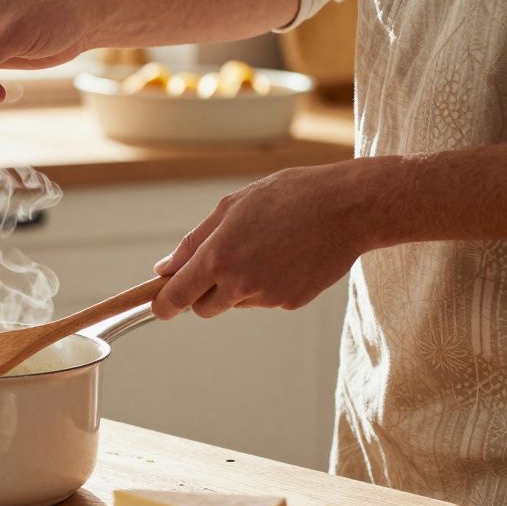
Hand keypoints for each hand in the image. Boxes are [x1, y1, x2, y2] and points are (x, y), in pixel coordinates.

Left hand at [151, 162, 376, 319]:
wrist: (348, 207)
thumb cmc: (287, 197)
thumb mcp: (231, 207)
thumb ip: (193, 242)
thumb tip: (164, 269)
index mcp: (218, 257)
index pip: (177, 297)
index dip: (163, 305)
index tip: (159, 306)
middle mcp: (240, 283)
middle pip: (204, 308)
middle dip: (202, 294)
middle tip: (218, 265)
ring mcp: (267, 297)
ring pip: (237, 302)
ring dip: (238, 285)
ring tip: (265, 248)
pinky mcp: (291, 303)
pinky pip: (266, 299)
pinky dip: (268, 284)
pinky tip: (287, 256)